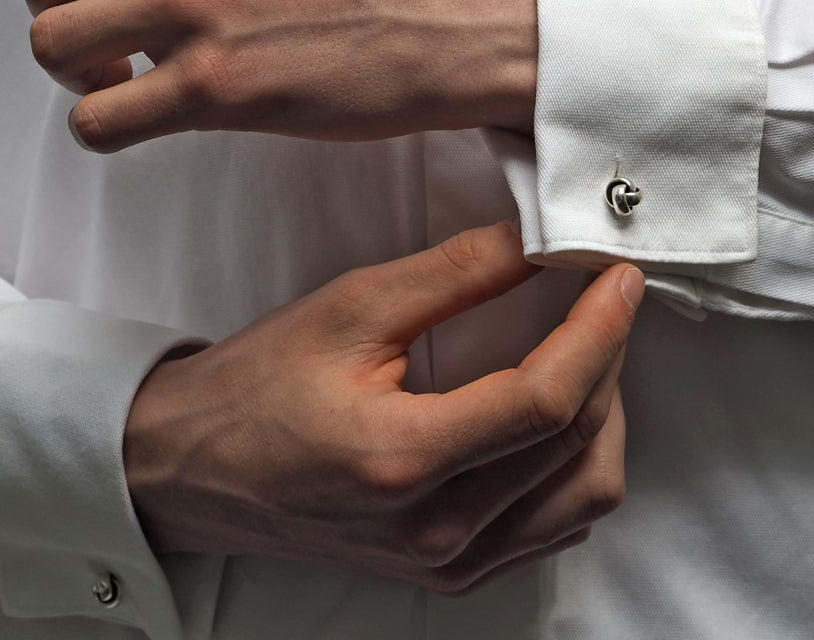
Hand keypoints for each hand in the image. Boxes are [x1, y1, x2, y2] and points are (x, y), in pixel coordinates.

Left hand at [16, 0, 537, 152]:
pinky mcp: (217, 85)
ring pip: (52, 46)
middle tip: (104, 37)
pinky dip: (100, 127)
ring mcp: (196, 1)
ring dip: (77, 72)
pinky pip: (96, 121)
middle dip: (60, 11)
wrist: (460, 10)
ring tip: (123, 79)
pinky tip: (142, 115)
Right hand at [123, 221, 643, 593]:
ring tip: (584, 352)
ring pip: (583, 495)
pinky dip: (576, 462)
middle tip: (601, 300)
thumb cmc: (258, 384)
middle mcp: (435, 532)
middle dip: (608, 360)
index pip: (545, 400)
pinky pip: (554, 525)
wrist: (194, 469)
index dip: (599, 331)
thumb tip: (537, 240)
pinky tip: (555, 414)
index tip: (619, 276)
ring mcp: (447, 565)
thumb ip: (455, 273)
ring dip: (602, 415)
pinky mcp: (449, 574)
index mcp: (404, 460)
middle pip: (578, 446)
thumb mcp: (352, 308)